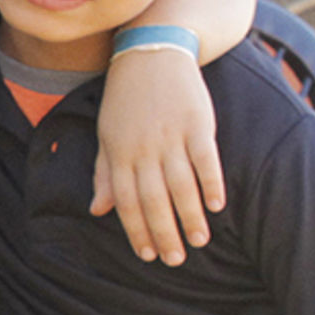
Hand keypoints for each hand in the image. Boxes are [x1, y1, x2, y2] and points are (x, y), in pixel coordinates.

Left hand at [91, 43, 222, 265]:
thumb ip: (105, 173)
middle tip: (176, 260)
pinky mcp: (197, 123)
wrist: (151, 54)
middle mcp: (143, 148)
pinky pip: (206, 159)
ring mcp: (171, 136)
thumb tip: (98, 210)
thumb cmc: (125, 100)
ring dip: (190, 216)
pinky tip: (216, 206)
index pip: (125, 201)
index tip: (146, 255)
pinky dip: (211, 183)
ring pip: (181, 185)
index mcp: (119, 153)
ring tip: (199, 241)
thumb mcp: (107, 135)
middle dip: (164, 233)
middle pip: (154, 199)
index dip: (136, 230)